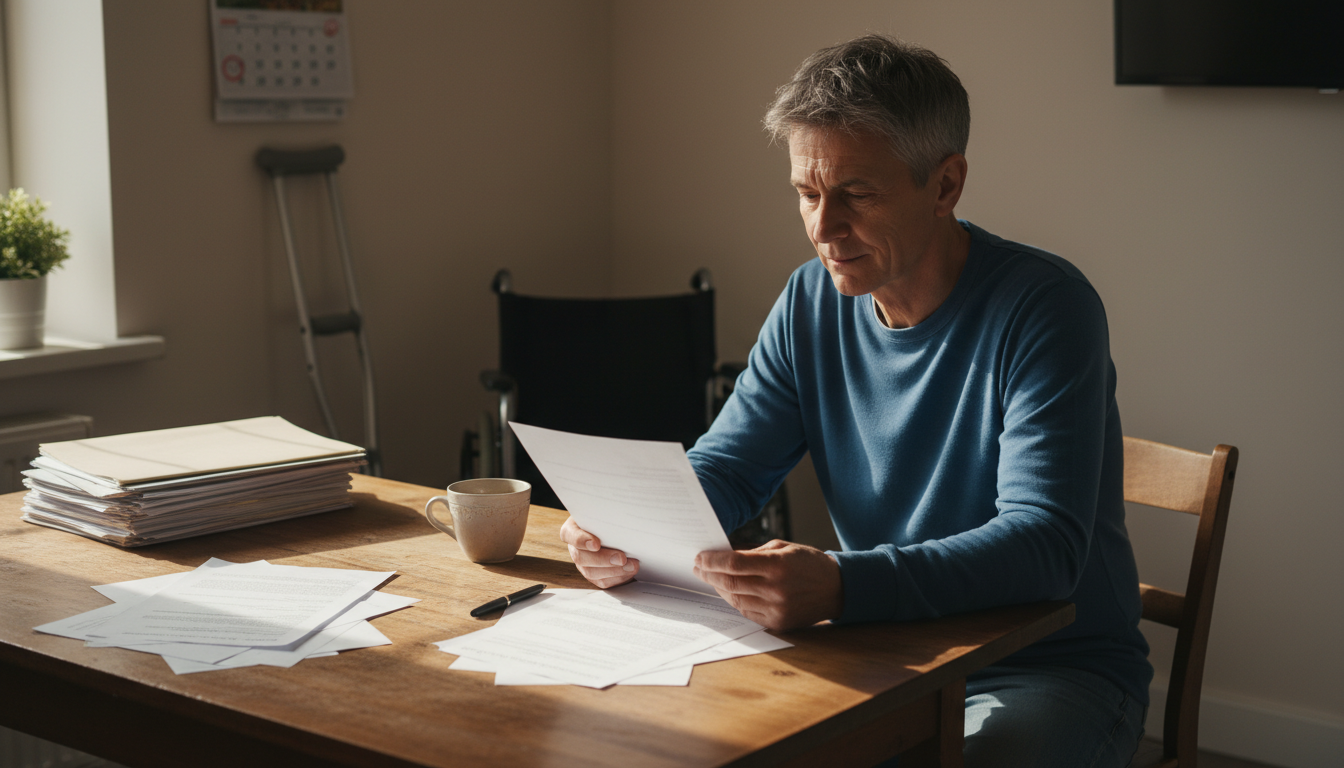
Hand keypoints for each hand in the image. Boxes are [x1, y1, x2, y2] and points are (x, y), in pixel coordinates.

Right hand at [560, 516, 639, 588]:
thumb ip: (606, 516)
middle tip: (622, 558)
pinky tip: (630, 571)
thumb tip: (623, 517)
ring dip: (614, 571)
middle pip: (581, 558)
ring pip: (592, 573)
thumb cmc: (605, 518)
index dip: (581, 541)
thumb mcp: (602, 512)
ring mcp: (583, 564)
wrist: (610, 529)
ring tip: (632, 565)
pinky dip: (618, 578)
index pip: (570, 535)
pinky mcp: (594, 575)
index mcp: (571, 530)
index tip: (596, 544)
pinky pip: (603, 581)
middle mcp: (574, 549)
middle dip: (603, 560)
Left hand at [693, 540, 842, 630]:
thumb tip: (724, 555)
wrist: (837, 589)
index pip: (734, 563)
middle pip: (730, 582)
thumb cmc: (809, 564)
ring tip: (712, 579)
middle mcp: (776, 589)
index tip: (700, 557)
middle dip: (709, 574)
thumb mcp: (784, 548)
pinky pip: (747, 612)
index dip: (712, 561)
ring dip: (720, 588)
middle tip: (699, 568)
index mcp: (778, 565)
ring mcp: (776, 609)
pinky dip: (735, 601)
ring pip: (735, 599)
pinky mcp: (778, 623)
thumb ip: (754, 552)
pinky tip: (730, 591)